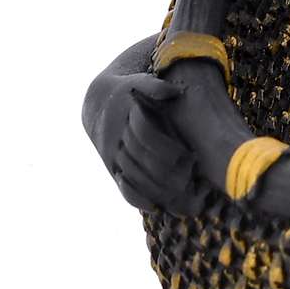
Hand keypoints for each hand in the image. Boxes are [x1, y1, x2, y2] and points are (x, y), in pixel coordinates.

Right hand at [86, 59, 210, 214]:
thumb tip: (176, 92)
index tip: (189, 155)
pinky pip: (122, 186)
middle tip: (190, 176)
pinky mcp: (112, 168)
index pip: (145, 134)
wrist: (98, 103)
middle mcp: (117, 136)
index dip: (167, 147)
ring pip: (132, 174)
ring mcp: (113, 154)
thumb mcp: (140, 82)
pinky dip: (137, 198)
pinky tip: (155, 206)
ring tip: (180, 193)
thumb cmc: (129, 92)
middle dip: (165, 169)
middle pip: (140, 157)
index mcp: (126, 114)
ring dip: (155, 186)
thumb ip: (156, 87)